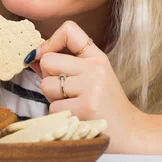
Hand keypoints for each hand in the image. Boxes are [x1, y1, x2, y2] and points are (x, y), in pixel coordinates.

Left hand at [31, 21, 144, 152]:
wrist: (129, 131)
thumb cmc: (105, 104)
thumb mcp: (91, 77)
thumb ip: (63, 66)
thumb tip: (31, 57)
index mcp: (97, 57)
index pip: (69, 30)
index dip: (49, 41)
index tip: (44, 55)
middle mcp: (95, 68)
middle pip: (48, 61)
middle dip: (48, 78)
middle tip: (65, 91)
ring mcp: (91, 87)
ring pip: (46, 85)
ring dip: (53, 99)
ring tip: (72, 104)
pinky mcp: (85, 108)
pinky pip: (52, 107)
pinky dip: (59, 115)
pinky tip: (76, 117)